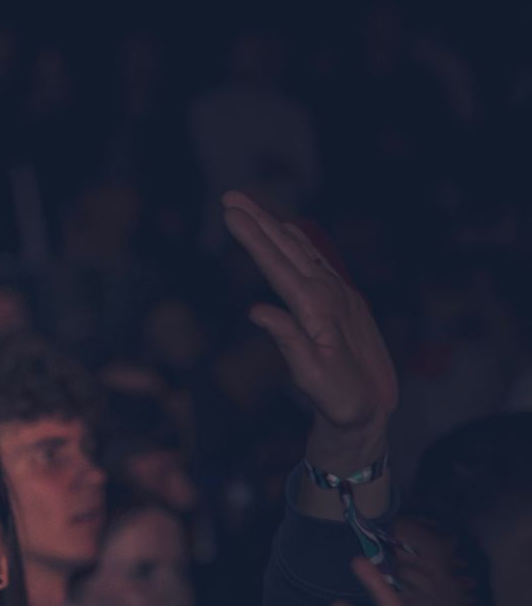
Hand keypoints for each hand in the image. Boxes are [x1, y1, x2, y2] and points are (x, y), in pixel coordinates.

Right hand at [222, 192, 395, 470]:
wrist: (375, 409)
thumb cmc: (341, 399)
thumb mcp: (312, 378)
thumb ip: (288, 341)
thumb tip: (257, 310)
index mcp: (318, 309)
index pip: (278, 265)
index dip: (253, 238)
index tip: (230, 214)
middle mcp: (331, 293)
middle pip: (288, 248)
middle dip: (259, 220)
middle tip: (230, 197)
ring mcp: (340, 294)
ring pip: (303, 250)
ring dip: (275, 226)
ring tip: (251, 207)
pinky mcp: (343, 300)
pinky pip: (316, 261)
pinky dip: (297, 242)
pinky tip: (288, 233)